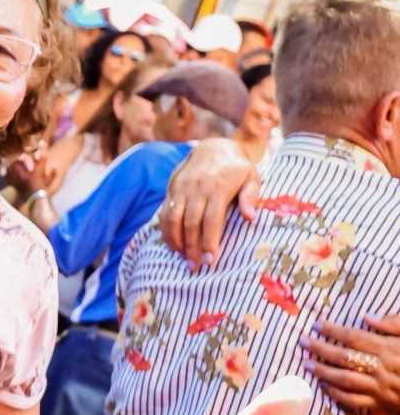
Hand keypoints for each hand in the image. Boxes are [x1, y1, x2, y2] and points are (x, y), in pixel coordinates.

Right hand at [158, 138, 258, 267]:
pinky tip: (172, 245)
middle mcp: (197, 188)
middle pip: (191, 222)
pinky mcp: (171, 189)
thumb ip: (251, 196)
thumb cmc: (237, 168)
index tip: (211, 260)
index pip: (212, 219)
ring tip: (182, 258)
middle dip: (192, 246)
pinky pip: (164, 212)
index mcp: (218, 187)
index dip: (210, 241)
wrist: (213, 147)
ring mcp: (181, 188)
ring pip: (173, 218)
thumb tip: (251, 217)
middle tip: (195, 266)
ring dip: (176, 240)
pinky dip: (165, 230)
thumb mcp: (251, 176)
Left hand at [305, 313, 399, 414]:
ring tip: (307, 363)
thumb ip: (394, 324)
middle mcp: (381, 369)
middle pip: (344, 357)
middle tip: (302, 341)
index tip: (316, 324)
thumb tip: (367, 317)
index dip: (333, 330)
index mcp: (389, 348)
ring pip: (345, 381)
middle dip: (321, 349)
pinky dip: (337, 395)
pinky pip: (354, 402)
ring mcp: (380, 389)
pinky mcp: (381, 406)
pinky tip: (324, 387)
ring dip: (323, 372)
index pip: (354, 337)